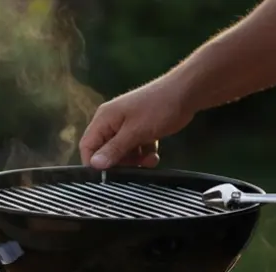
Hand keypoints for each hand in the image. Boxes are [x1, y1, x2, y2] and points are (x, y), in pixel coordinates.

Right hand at [78, 78, 196, 168]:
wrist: (188, 91)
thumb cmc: (158, 109)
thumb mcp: (135, 132)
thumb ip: (114, 149)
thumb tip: (94, 165)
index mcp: (104, 119)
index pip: (87, 146)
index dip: (94, 163)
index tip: (108, 176)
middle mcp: (111, 121)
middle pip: (105, 150)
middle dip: (120, 162)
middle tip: (135, 168)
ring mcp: (126, 124)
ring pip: (122, 151)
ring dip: (135, 160)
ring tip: (150, 160)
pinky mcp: (140, 127)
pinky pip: (135, 146)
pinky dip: (144, 153)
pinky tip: (154, 154)